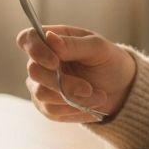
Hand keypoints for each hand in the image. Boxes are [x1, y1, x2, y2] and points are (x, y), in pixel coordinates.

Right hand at [16, 24, 135, 122]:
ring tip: (99, 97)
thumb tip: (49, 37)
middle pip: (34, 71)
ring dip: (73, 99)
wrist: (120, 87)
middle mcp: (42, 61)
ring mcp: (42, 84)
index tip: (55, 62)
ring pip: (42, 94)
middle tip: (89, 89)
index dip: (35, 50)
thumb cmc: (109, 61)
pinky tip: (91, 106)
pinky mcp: (48, 105)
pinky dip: (74, 110)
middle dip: (63, 83)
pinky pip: (52, 111)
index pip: (28, 39)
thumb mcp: (98, 48)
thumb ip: (73, 44)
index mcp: (53, 40)